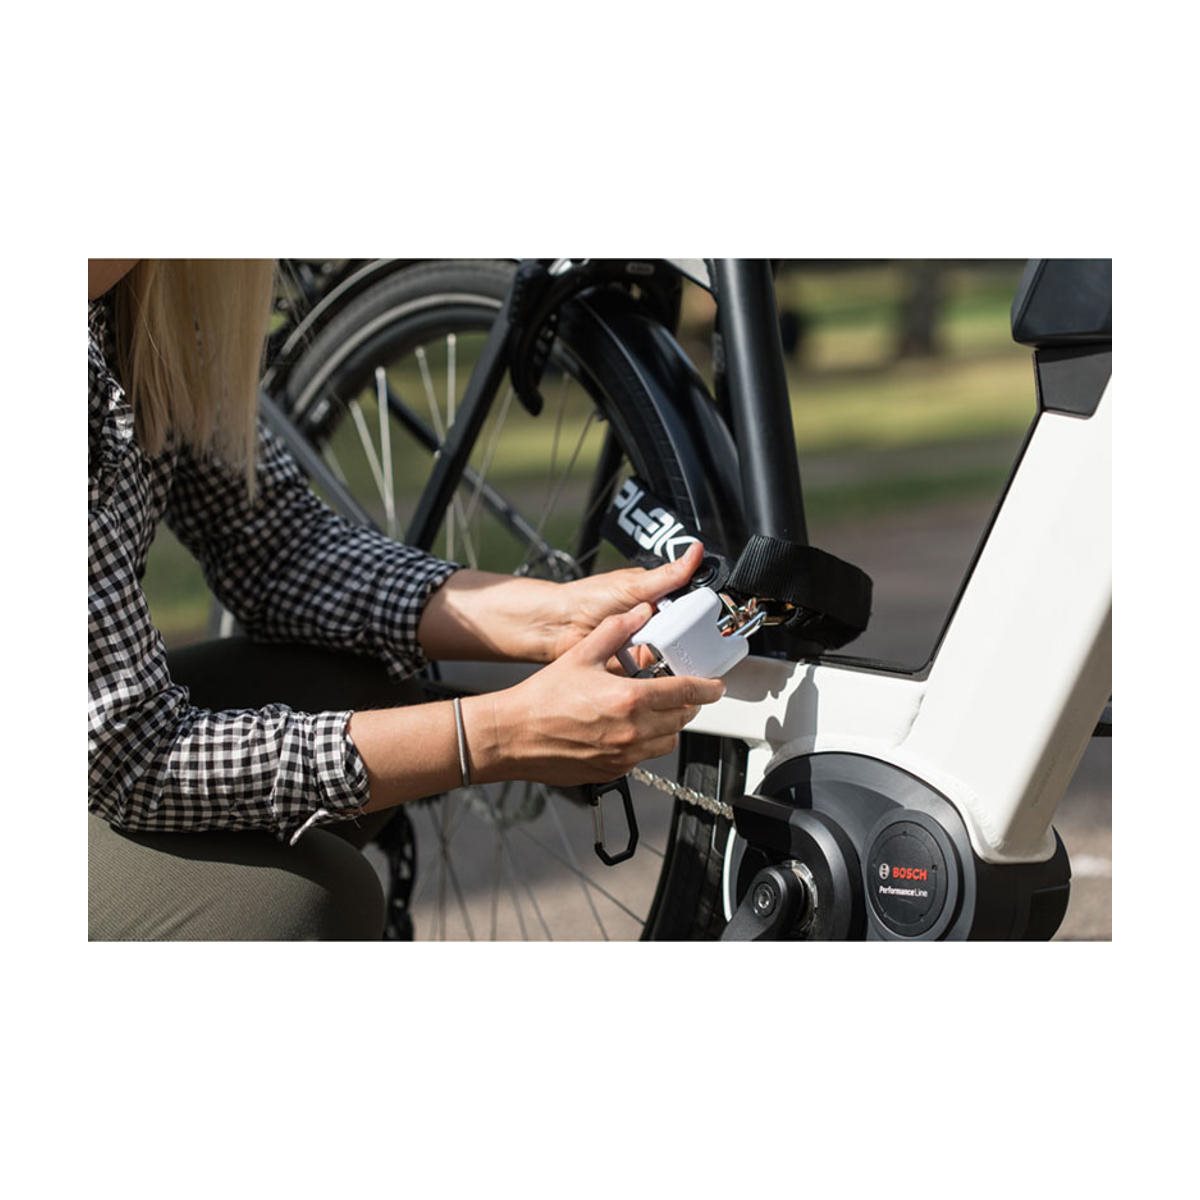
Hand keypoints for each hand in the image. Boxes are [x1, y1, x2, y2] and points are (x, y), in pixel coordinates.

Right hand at [468, 603, 724, 786]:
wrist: (514, 736)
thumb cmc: (542, 698)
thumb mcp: (580, 654)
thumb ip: (615, 632)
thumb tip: (639, 614)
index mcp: (629, 698)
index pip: (684, 692)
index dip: (706, 688)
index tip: (716, 686)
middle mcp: (632, 730)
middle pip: (681, 719)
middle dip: (687, 704)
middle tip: (681, 692)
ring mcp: (624, 755)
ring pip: (667, 741)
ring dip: (669, 725)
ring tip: (655, 711)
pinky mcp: (613, 771)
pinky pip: (644, 757)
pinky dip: (647, 743)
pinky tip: (629, 728)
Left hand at [549, 540, 706, 661]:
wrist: (557, 626)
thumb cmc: (587, 599)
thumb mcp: (634, 585)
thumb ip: (668, 575)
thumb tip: (695, 551)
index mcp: (656, 597)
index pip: (690, 605)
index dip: (702, 613)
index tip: (713, 619)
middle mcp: (653, 620)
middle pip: (686, 634)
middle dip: (689, 639)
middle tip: (688, 640)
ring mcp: (645, 644)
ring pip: (674, 655)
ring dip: (674, 656)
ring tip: (671, 653)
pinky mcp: (635, 665)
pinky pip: (655, 672)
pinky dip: (658, 672)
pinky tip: (659, 669)